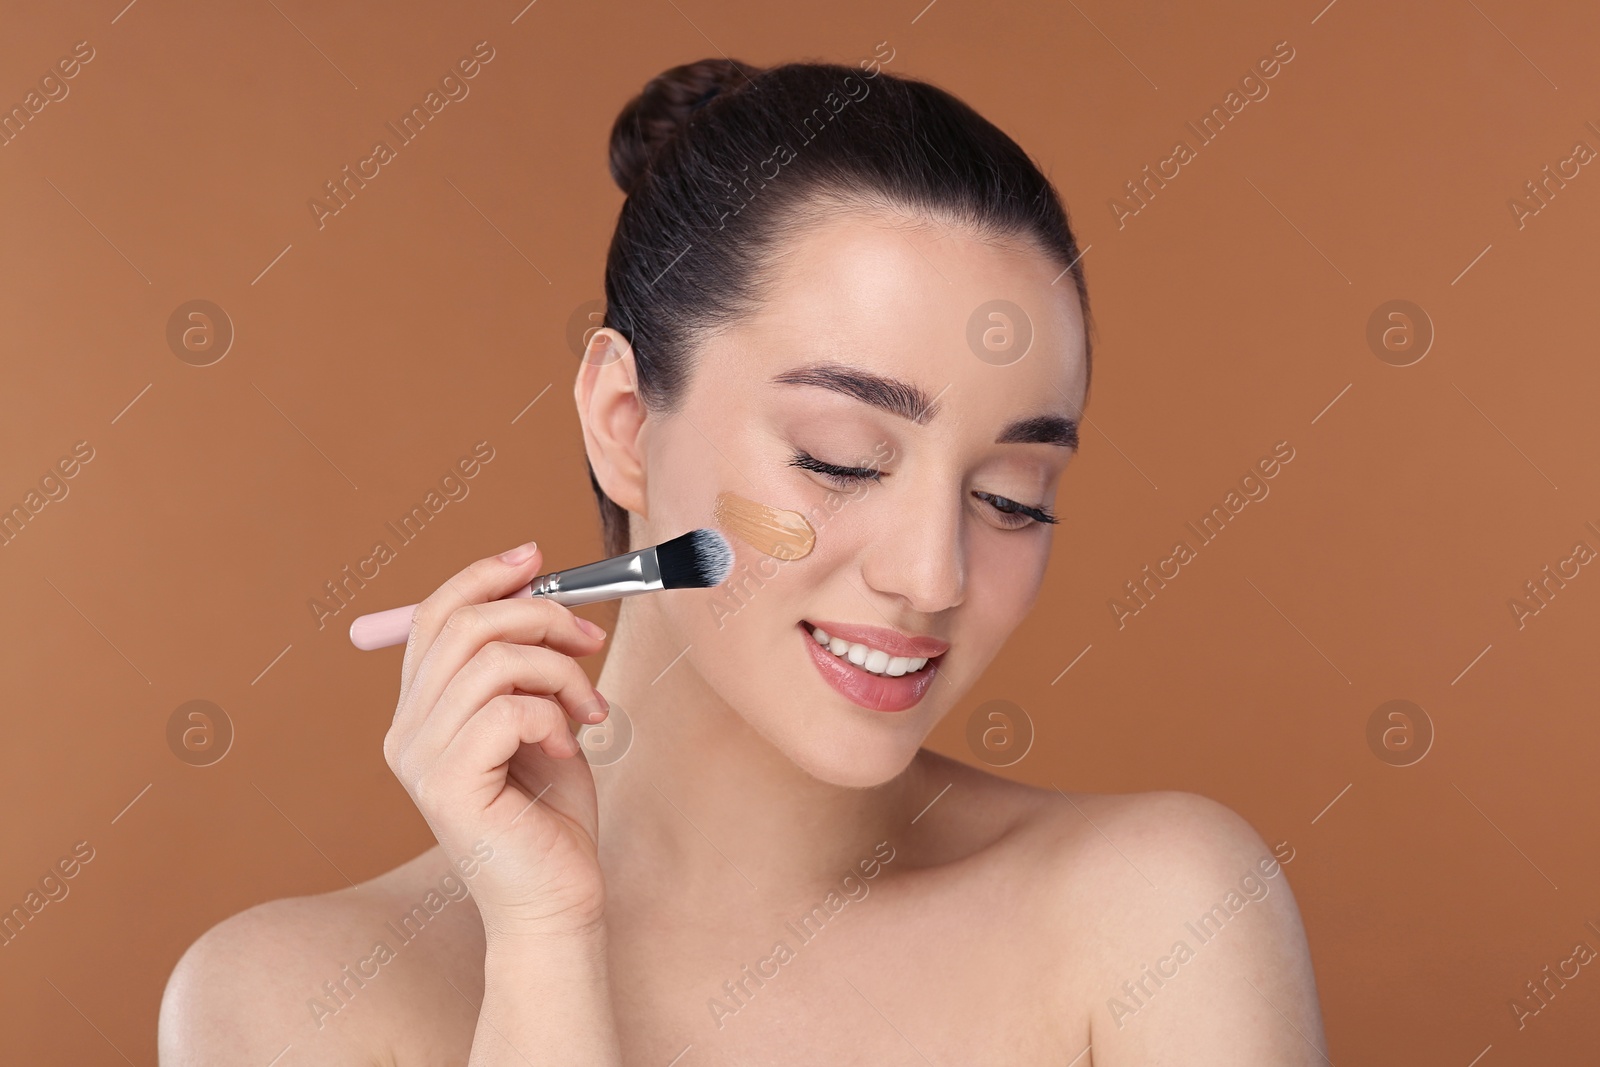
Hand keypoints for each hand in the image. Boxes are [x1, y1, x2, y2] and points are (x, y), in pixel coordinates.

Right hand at [383, 540, 611, 942]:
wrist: (558, 898)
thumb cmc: (552, 813)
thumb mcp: (541, 717)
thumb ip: (527, 661)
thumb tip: (537, 583)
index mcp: (420, 712)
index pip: (435, 616)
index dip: (484, 576)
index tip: (537, 557)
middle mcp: (405, 732)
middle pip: (463, 625)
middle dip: (538, 616)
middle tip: (589, 640)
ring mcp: (419, 760)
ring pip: (492, 662)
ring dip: (559, 673)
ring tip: (586, 711)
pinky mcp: (447, 785)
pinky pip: (507, 709)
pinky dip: (552, 715)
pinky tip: (565, 748)